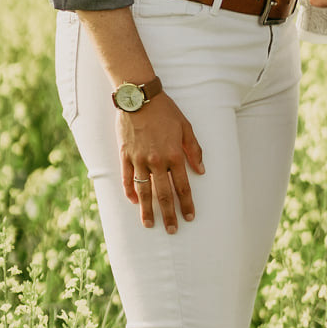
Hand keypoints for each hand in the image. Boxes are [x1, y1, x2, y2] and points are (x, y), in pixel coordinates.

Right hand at [118, 94, 204, 230]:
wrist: (139, 97)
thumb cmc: (165, 111)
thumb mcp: (186, 127)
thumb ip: (194, 150)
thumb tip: (201, 171)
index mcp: (174, 155)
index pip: (182, 186)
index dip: (186, 204)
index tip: (189, 217)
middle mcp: (156, 161)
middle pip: (163, 194)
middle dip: (169, 214)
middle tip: (172, 230)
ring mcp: (139, 159)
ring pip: (144, 191)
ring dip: (147, 210)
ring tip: (149, 224)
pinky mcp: (125, 155)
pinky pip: (127, 178)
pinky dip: (130, 191)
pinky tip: (134, 202)